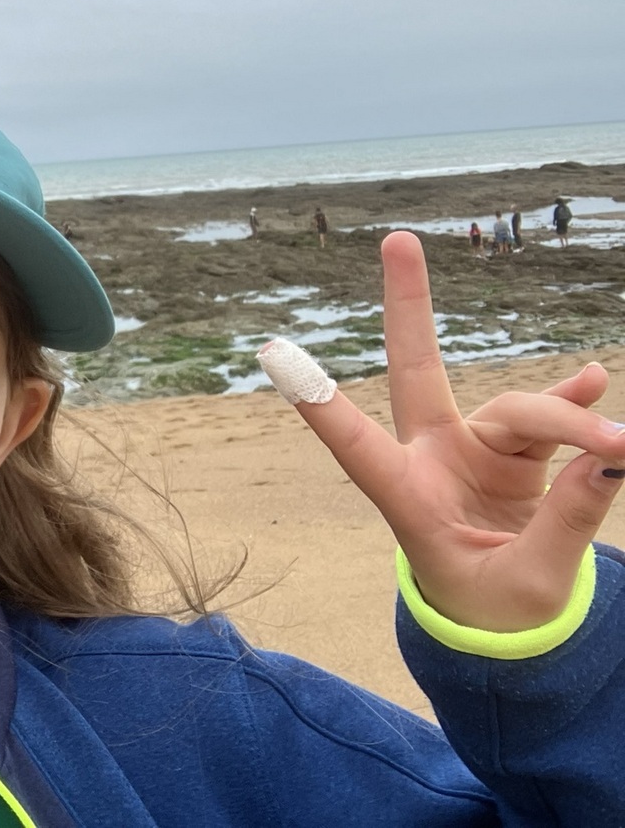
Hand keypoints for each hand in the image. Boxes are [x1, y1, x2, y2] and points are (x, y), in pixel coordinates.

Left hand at [273, 231, 624, 632]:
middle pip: (418, 370)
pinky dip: (576, 403)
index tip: (272, 352)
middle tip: (398, 238)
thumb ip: (566, 521)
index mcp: (405, 500)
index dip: (319, 404)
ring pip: (520, 412)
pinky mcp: (512, 452)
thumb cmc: (494, 614)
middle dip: (409, 306)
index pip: (354, 446)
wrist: (507, 623)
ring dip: (571, 421)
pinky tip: (593, 379)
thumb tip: (611, 458)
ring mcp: (471, 450)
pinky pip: (549, 418)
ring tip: (620, 445)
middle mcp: (431, 460)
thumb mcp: (529, 583)